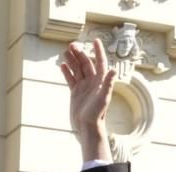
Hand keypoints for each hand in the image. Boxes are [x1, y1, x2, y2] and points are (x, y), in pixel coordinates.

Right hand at [59, 38, 114, 161]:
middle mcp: (92, 82)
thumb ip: (108, 83)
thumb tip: (113, 69)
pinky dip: (67, 72)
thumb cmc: (97, 114)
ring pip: (77, 69)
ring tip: (65, 51)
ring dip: (72, 60)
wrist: (87, 126)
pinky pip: (71, 79)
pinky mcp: (75, 92)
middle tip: (71, 45)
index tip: (95, 40)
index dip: (98, 51)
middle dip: (79, 53)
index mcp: (100, 81)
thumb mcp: (103, 98)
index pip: (100, 62)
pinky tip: (62, 65)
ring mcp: (83, 86)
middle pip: (86, 63)